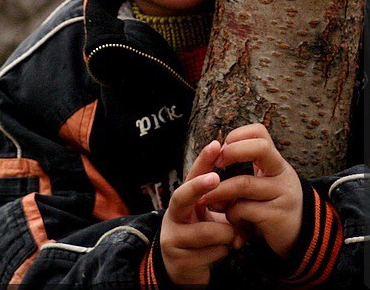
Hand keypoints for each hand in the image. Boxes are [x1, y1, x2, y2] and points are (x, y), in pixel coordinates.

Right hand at [160, 140, 236, 286]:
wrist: (183, 269)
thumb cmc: (200, 236)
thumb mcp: (208, 216)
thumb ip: (220, 202)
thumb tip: (241, 182)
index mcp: (183, 201)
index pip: (191, 175)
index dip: (203, 160)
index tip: (216, 145)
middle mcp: (173, 215)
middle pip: (181, 196)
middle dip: (199, 187)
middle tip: (216, 178)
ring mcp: (173, 237)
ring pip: (208, 231)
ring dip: (227, 235)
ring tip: (232, 237)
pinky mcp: (179, 259)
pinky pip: (212, 253)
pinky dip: (224, 252)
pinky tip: (222, 251)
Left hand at [201, 123, 302, 257]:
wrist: (301, 238)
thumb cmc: (272, 204)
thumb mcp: (265, 180)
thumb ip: (247, 167)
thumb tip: (215, 152)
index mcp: (276, 162)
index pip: (260, 132)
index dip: (238, 135)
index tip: (222, 150)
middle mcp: (282, 174)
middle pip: (260, 148)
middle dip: (232, 152)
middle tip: (216, 164)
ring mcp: (282, 195)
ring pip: (243, 183)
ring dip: (219, 190)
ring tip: (207, 198)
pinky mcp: (277, 217)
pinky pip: (245, 209)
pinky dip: (231, 213)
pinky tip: (232, 219)